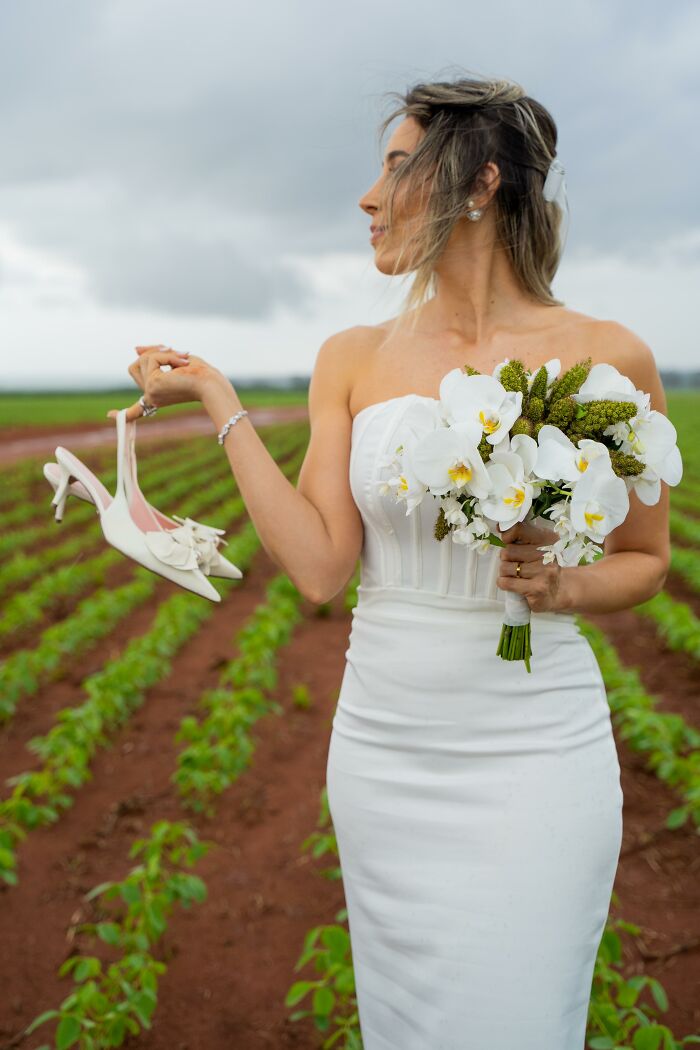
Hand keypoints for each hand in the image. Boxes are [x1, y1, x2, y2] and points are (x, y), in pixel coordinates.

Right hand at [106, 344, 225, 421]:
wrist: (212, 385)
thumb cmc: (201, 375)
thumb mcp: (175, 360)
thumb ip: (155, 354)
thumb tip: (135, 348)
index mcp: (159, 395)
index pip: (137, 409)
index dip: (124, 413)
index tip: (110, 416)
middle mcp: (152, 397)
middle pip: (136, 364)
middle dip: (154, 352)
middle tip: (178, 352)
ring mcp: (150, 392)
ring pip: (142, 359)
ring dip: (164, 353)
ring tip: (183, 360)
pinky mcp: (152, 385)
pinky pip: (151, 359)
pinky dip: (167, 355)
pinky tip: (181, 364)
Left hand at [497, 519, 566, 612]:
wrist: (561, 591)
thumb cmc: (545, 566)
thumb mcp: (540, 546)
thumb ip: (522, 535)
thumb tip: (500, 527)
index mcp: (547, 539)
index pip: (517, 529)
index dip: (507, 536)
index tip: (508, 541)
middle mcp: (547, 554)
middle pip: (507, 551)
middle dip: (506, 559)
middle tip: (515, 563)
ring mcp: (542, 572)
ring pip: (505, 567)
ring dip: (505, 572)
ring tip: (515, 574)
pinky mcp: (536, 588)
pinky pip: (506, 582)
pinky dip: (504, 583)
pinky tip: (512, 583)